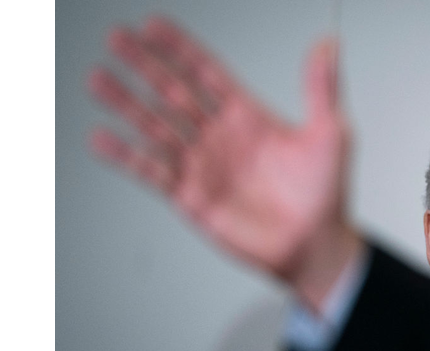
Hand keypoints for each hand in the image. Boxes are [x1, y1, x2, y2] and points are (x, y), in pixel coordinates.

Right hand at [89, 17, 362, 309]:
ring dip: (127, 104)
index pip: (206, 73)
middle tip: (116, 39)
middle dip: (145, 65)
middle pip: (173, 92)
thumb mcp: (330, 134)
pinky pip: (153, 171)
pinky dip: (127, 156)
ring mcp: (203, 166)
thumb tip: (328, 42)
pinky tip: (102, 138)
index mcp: (247, 116)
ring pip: (156, 127)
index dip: (180, 49)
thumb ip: (321, 87)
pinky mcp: (192, 197)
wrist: (314, 246)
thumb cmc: (325, 194)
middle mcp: (220, 137)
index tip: (153, 25)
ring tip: (98, 79)